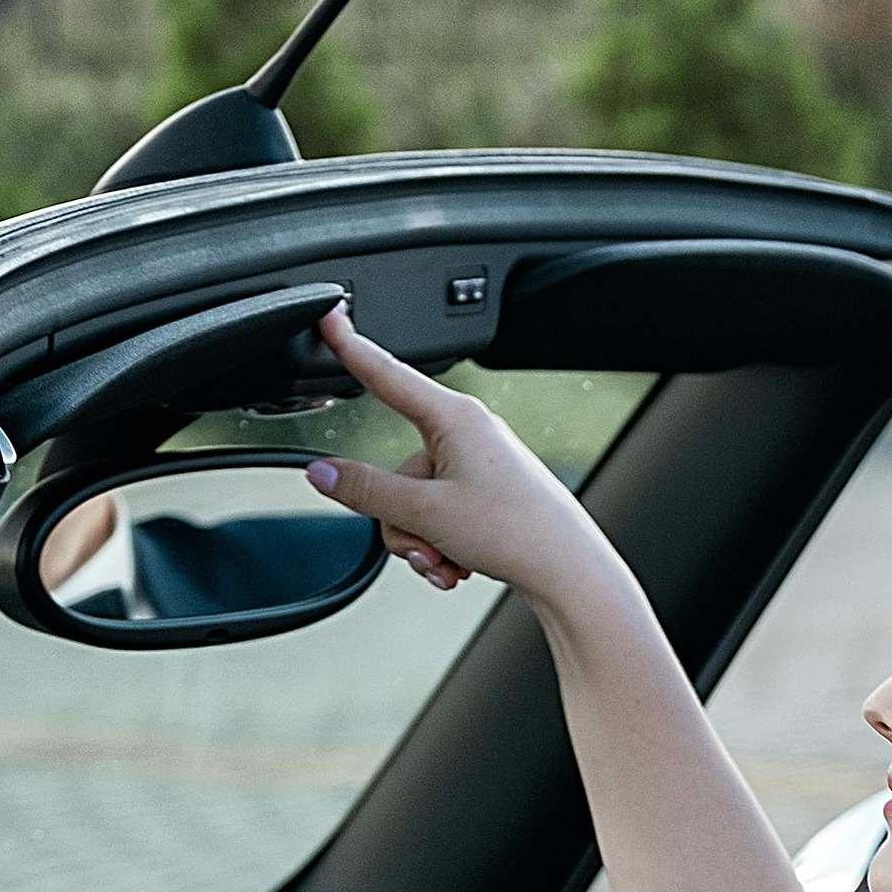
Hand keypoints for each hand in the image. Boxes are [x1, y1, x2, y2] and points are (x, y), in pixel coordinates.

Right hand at [301, 303, 626, 614]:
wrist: (569, 572)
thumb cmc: (517, 530)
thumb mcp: (426, 511)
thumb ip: (367, 491)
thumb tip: (322, 473)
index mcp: (454, 418)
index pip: (388, 374)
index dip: (352, 347)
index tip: (330, 319)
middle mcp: (467, 434)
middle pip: (395, 472)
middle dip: (402, 520)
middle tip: (427, 548)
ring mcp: (478, 465)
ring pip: (414, 503)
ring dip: (422, 540)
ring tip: (449, 561)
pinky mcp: (488, 495)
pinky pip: (439, 517)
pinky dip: (443, 546)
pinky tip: (461, 565)